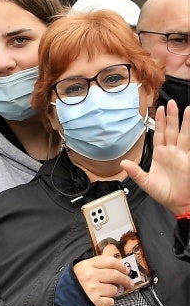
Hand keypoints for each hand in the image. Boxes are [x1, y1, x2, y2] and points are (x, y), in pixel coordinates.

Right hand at [73, 255, 134, 305]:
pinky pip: (110, 301)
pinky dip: (108, 302)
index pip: (111, 262)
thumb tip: (117, 266)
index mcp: (87, 265)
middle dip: (126, 279)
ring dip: (113, 292)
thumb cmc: (71, 283)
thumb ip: (97, 265)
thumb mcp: (80, 268)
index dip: (122, 266)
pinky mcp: (93, 301)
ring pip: (114, 289)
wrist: (59, 297)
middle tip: (129, 282)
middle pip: (116, 275)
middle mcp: (90, 276)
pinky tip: (102, 299)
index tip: (126, 270)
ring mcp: (92, 289)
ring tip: (105, 292)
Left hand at [123, 100, 188, 215]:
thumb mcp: (145, 182)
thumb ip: (134, 172)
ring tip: (185, 108)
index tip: (158, 109)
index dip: (160, 122)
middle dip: (171, 117)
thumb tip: (123, 163)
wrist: (177, 203)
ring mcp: (182, 155)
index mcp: (160, 155)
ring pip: (183, 134)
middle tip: (170, 102)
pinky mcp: (188, 160)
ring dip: (184, 122)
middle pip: (172, 130)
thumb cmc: (164, 193)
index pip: (160, 134)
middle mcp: (172, 152)